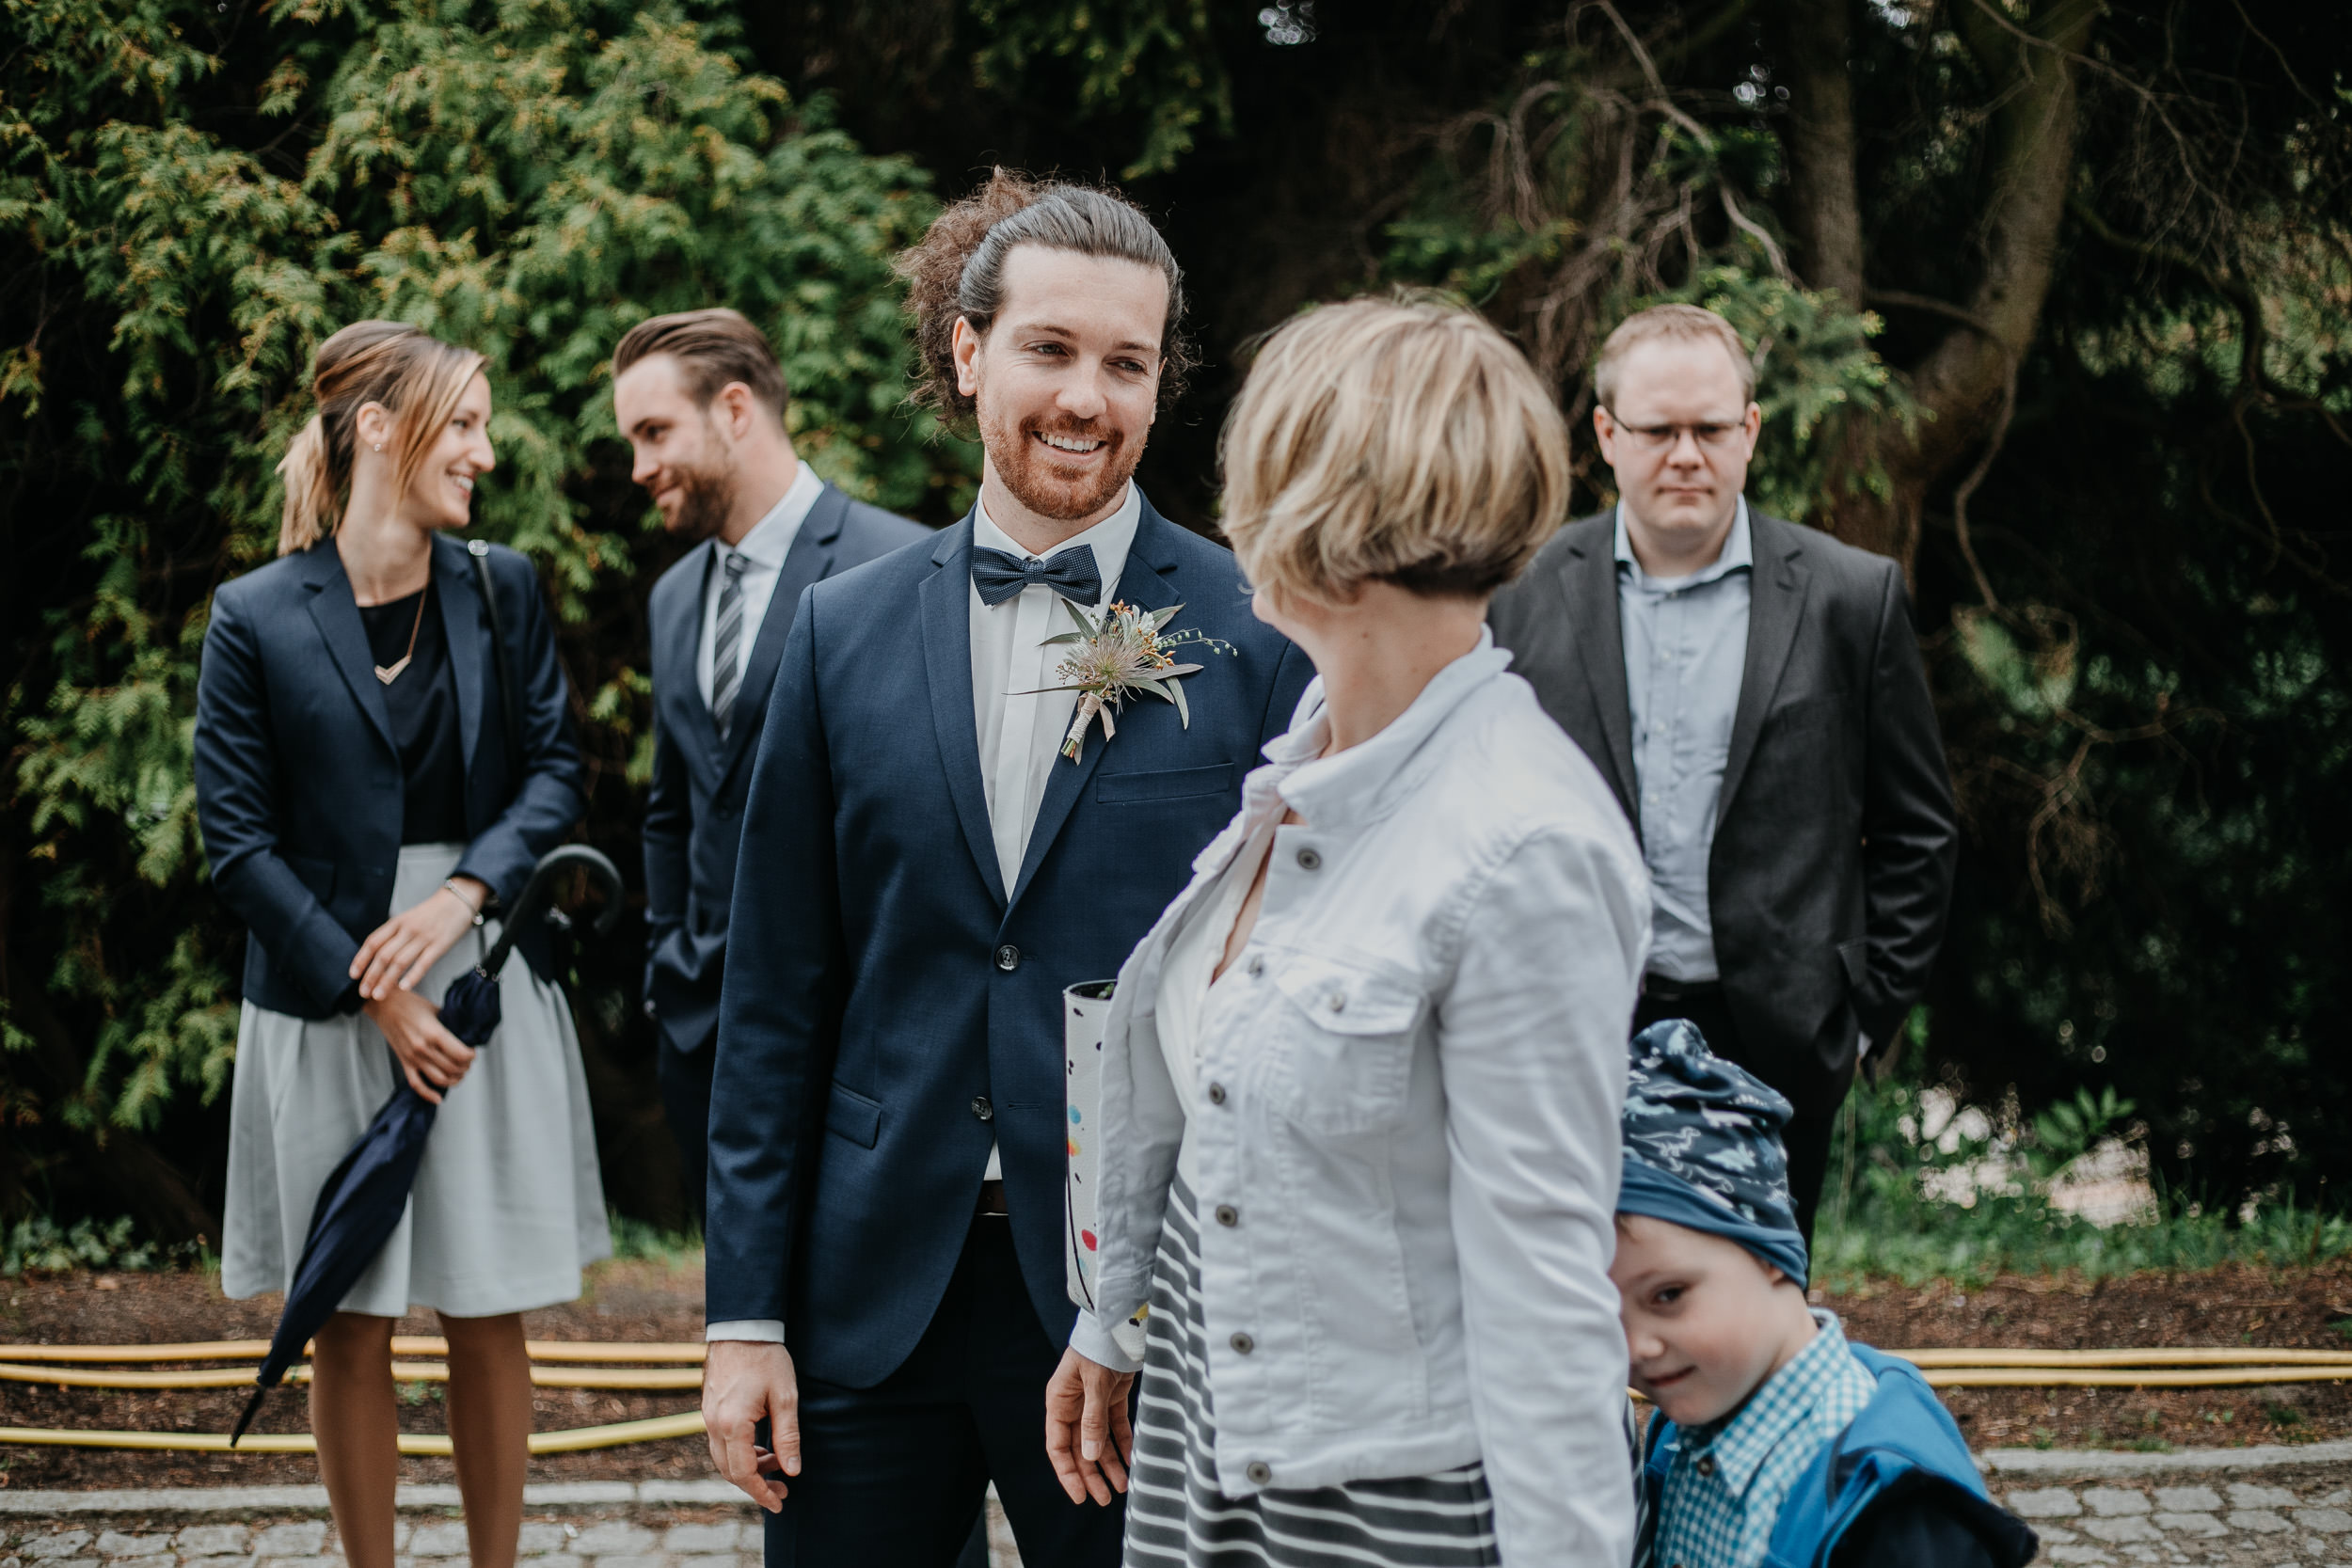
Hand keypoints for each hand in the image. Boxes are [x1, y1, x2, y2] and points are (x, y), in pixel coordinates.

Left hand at [350, 877, 486, 1001]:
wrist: (458, 900)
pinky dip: (412, 976)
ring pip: (400, 961)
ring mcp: (424, 937)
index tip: (353, 975)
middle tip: (363, 992)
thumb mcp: (408, 918)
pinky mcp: (440, 944)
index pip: (373, 942)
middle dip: (371, 975)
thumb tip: (376, 956)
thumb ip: (394, 934)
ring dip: (387, 980)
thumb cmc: (432, 913)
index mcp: (397, 922)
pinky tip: (404, 987)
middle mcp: (408, 929)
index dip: (361, 959)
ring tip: (378, 995)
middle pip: (383, 955)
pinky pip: (423, 962)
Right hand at [364, 986, 475, 1104]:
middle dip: (465, 1067)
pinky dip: (428, 1094)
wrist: (384, 1005)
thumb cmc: (410, 1004)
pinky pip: (417, 1084)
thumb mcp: (436, 1010)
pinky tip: (438, 1098)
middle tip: (468, 1062)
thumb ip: (450, 1025)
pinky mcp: (404, 1062)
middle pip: (453, 1068)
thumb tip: (466, 1035)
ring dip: (454, 1080)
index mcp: (434, 1033)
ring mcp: (413, 1058)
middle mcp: (424, 1049)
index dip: (471, 1056)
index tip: (473, 1052)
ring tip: (459, 1074)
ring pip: (440, 1079)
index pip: (461, 1055)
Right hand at [706, 1339, 799, 1511]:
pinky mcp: (709, 1409)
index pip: (744, 1473)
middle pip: (730, 1471)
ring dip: (748, 1469)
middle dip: (756, 1485)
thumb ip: (788, 1436)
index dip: (761, 1493)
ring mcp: (708, 1417)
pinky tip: (760, 1448)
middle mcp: (714, 1425)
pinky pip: (720, 1444)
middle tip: (783, 1488)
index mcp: (733, 1424)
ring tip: (775, 1465)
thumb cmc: (767, 1358)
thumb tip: (793, 1470)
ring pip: (723, 1459)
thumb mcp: (785, 1397)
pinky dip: (739, 1454)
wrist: (741, 1327)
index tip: (779, 1503)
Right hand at [1045, 1346, 1134, 1505]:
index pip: (1057, 1446)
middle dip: (1091, 1475)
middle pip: (1079, 1449)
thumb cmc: (1099, 1347)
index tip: (1079, 1495)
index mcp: (1059, 1402)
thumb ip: (1092, 1419)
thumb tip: (1088, 1456)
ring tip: (1122, 1488)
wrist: (1121, 1322)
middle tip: (1103, 1500)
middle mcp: (1073, 1406)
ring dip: (1109, 1464)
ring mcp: (1093, 1403)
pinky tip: (1132, 1462)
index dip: (1067, 1472)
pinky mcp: (1113, 1398)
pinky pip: (1116, 1429)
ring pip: (1098, 1443)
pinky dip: (1123, 1445)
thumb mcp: (1094, 1383)